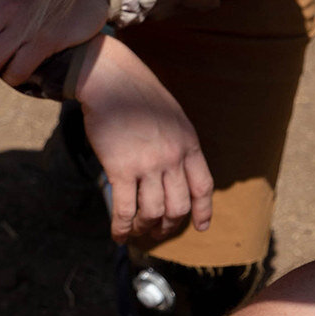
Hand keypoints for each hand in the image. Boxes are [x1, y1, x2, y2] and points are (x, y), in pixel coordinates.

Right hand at [76, 35, 212, 243]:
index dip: (203, 211)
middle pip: (178, 206)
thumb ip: (178, 143)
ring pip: (153, 212)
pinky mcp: (120, 169)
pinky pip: (124, 209)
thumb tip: (176, 169)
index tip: (200, 227)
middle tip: (158, 232)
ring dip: (145, 228)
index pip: (203, 187)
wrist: (111, 80)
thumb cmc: (138, 94)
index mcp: (189, 144)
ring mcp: (147, 165)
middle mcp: (172, 158)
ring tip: (137, 232)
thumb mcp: (173, 117)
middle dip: (168, 226)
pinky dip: (122, 227)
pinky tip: (118, 235)